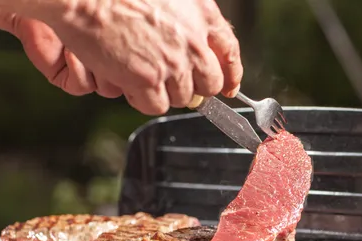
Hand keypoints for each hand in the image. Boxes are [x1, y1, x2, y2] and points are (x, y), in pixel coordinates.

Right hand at [19, 0, 242, 114]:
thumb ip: (190, 20)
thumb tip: (200, 50)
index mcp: (202, 13)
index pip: (230, 51)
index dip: (231, 73)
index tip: (229, 86)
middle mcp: (193, 40)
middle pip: (210, 83)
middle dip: (195, 87)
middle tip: (174, 82)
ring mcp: (172, 62)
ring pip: (183, 97)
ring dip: (164, 92)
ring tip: (141, 72)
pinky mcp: (148, 79)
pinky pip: (157, 106)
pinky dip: (143, 100)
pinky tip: (129, 81)